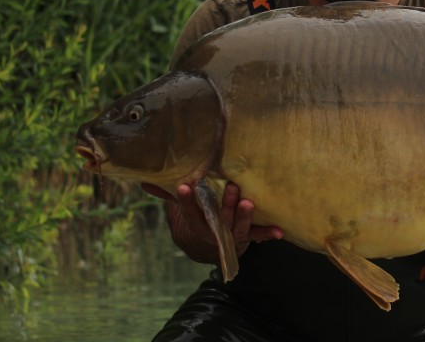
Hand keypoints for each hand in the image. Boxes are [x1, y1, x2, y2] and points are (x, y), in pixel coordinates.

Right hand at [142, 182, 281, 262]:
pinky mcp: (248, 236)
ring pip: (238, 228)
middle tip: (232, 187)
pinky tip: (280, 232)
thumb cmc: (202, 215)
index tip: (185, 187)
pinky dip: (268, 234)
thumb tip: (144, 180)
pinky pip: (258, 235)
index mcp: (198, 222)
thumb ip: (169, 194)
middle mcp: (215, 230)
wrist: (215, 243)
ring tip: (249, 202)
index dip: (187, 201)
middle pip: (218, 219)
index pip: (191, 211)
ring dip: (244, 216)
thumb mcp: (187, 206)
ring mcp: (232, 234)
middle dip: (225, 205)